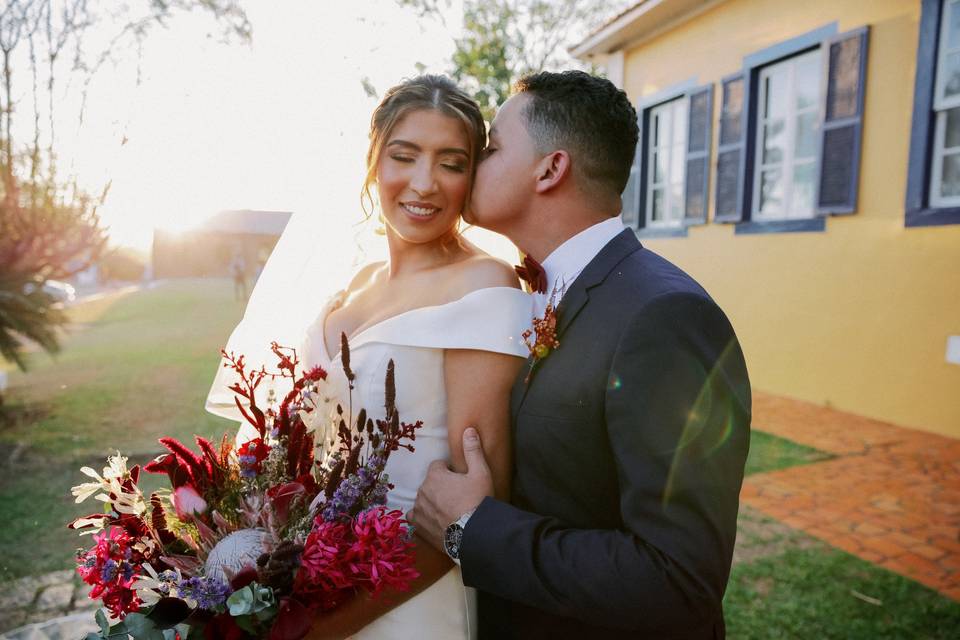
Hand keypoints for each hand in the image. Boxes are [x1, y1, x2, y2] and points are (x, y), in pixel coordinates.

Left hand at [409, 427, 493, 550]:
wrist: (475, 534)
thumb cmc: (478, 501)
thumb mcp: (481, 473)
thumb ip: (472, 450)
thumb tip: (468, 429)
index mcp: (435, 476)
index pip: (438, 466)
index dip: (450, 472)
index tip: (460, 480)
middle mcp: (422, 491)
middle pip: (430, 483)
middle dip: (440, 487)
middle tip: (457, 497)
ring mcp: (419, 510)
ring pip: (423, 500)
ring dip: (432, 502)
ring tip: (448, 511)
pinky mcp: (418, 527)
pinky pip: (413, 518)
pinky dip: (421, 518)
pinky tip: (433, 521)